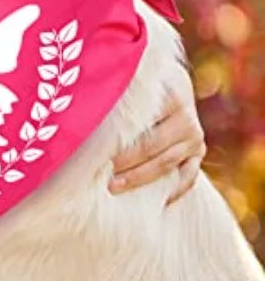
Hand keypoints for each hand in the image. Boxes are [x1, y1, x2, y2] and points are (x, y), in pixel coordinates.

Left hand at [109, 71, 205, 203]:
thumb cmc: (139, 82)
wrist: (169, 81)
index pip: (143, 121)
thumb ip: (115, 93)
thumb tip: (83, 111)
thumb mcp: (129, 80)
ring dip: (139, 178)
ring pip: (167, 165)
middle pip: (153, 148)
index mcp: (172, 95)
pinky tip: (151, 201)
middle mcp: (187, 118)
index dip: (118, 139)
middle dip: (126, 163)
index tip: (96, 151)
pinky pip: (187, 178)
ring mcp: (194, 138)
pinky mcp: (197, 153)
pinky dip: (170, 191)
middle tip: (100, 175)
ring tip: (113, 187)